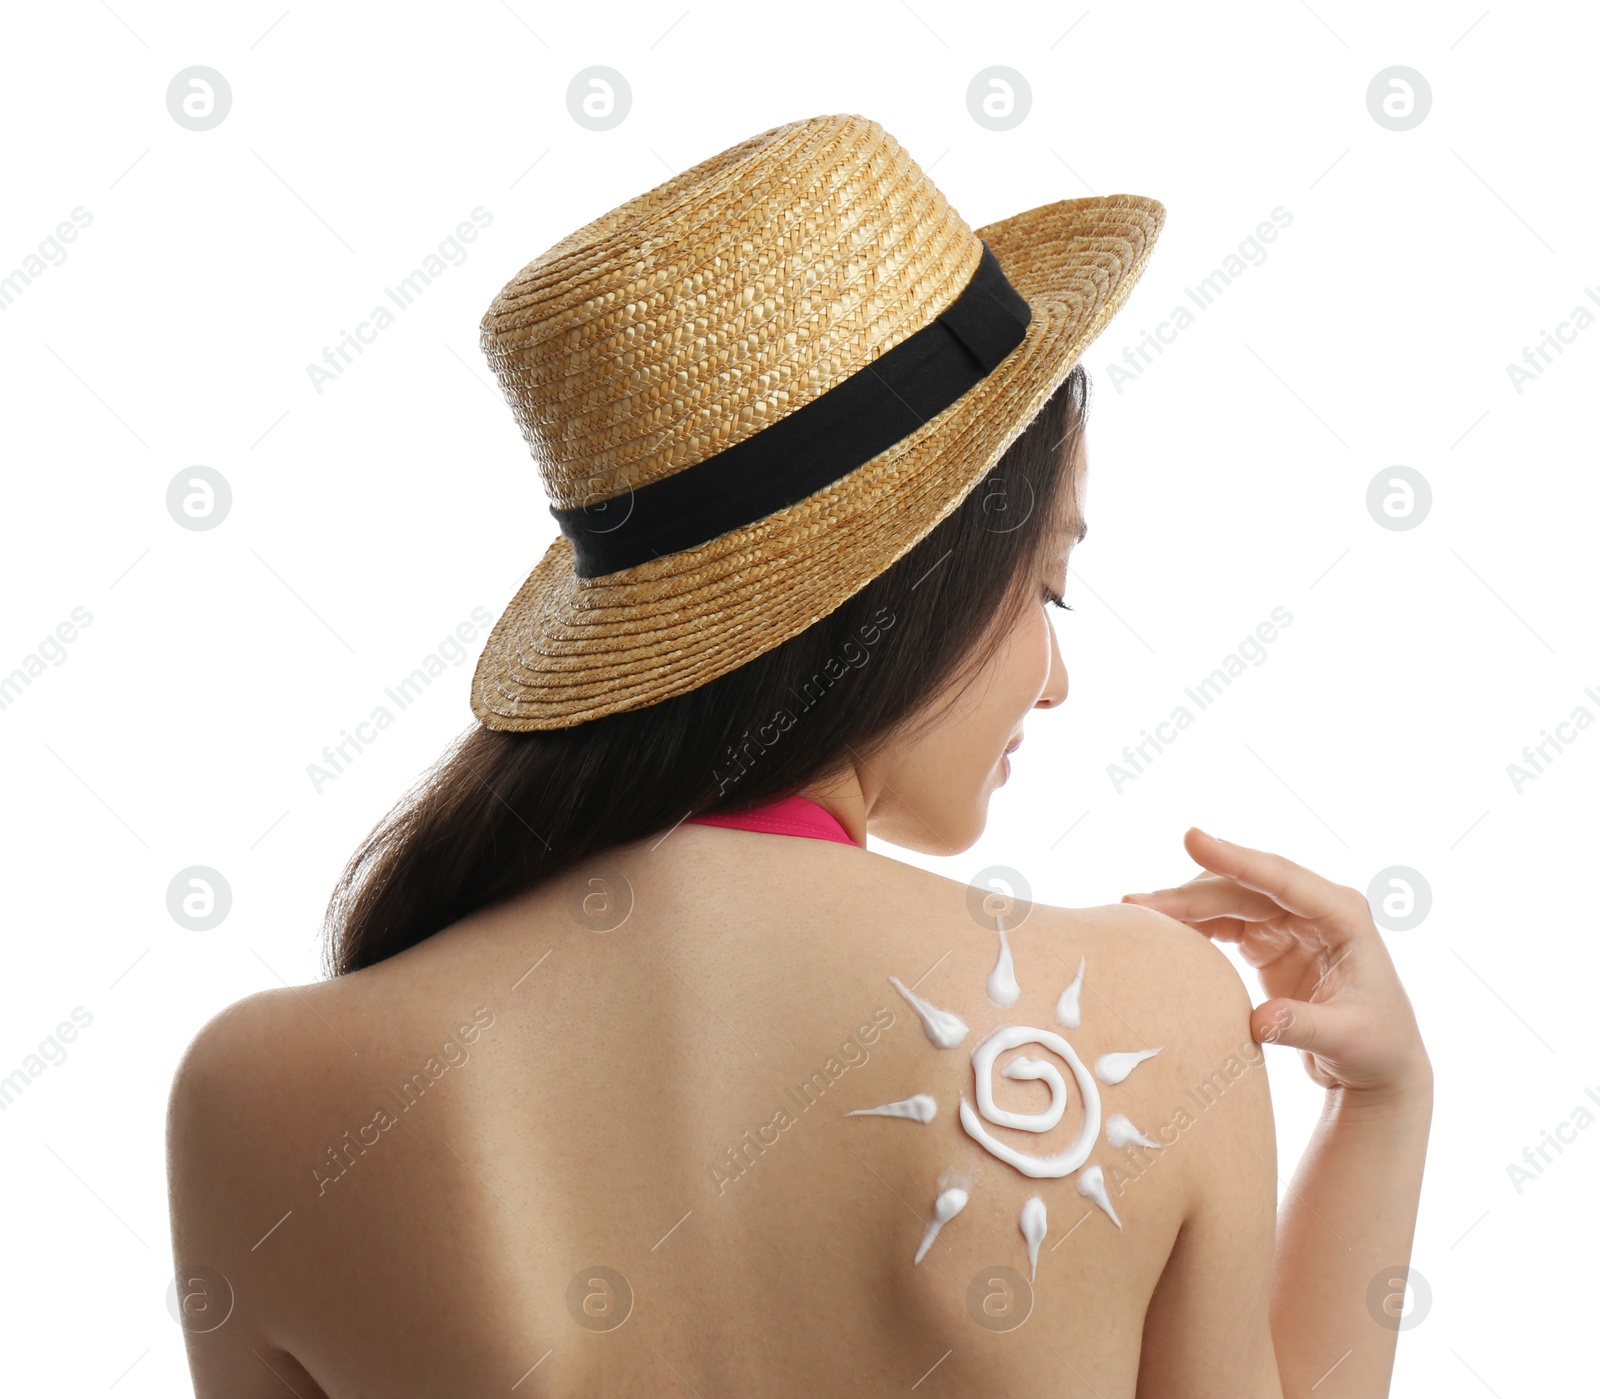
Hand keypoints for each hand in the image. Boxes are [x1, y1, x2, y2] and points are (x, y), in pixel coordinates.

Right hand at [1122, 828, 1430, 1103]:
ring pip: (1226, 897)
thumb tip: (1260, 1021)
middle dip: (1190, 892)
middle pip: (1242, 886)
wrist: (1377, 1062)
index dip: (1236, 858)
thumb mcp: (1348, 1039)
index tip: (1193, 839)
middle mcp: (1314, 906)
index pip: (1282, 878)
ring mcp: (1288, 918)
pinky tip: (1160, 928)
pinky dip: (1190, 922)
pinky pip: (1220, 918)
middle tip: (1138, 902)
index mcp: (1343, 914)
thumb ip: (1304, 1027)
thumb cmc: (1375, 1046)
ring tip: (1137, 911)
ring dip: (1183, 904)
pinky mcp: (1267, 935)